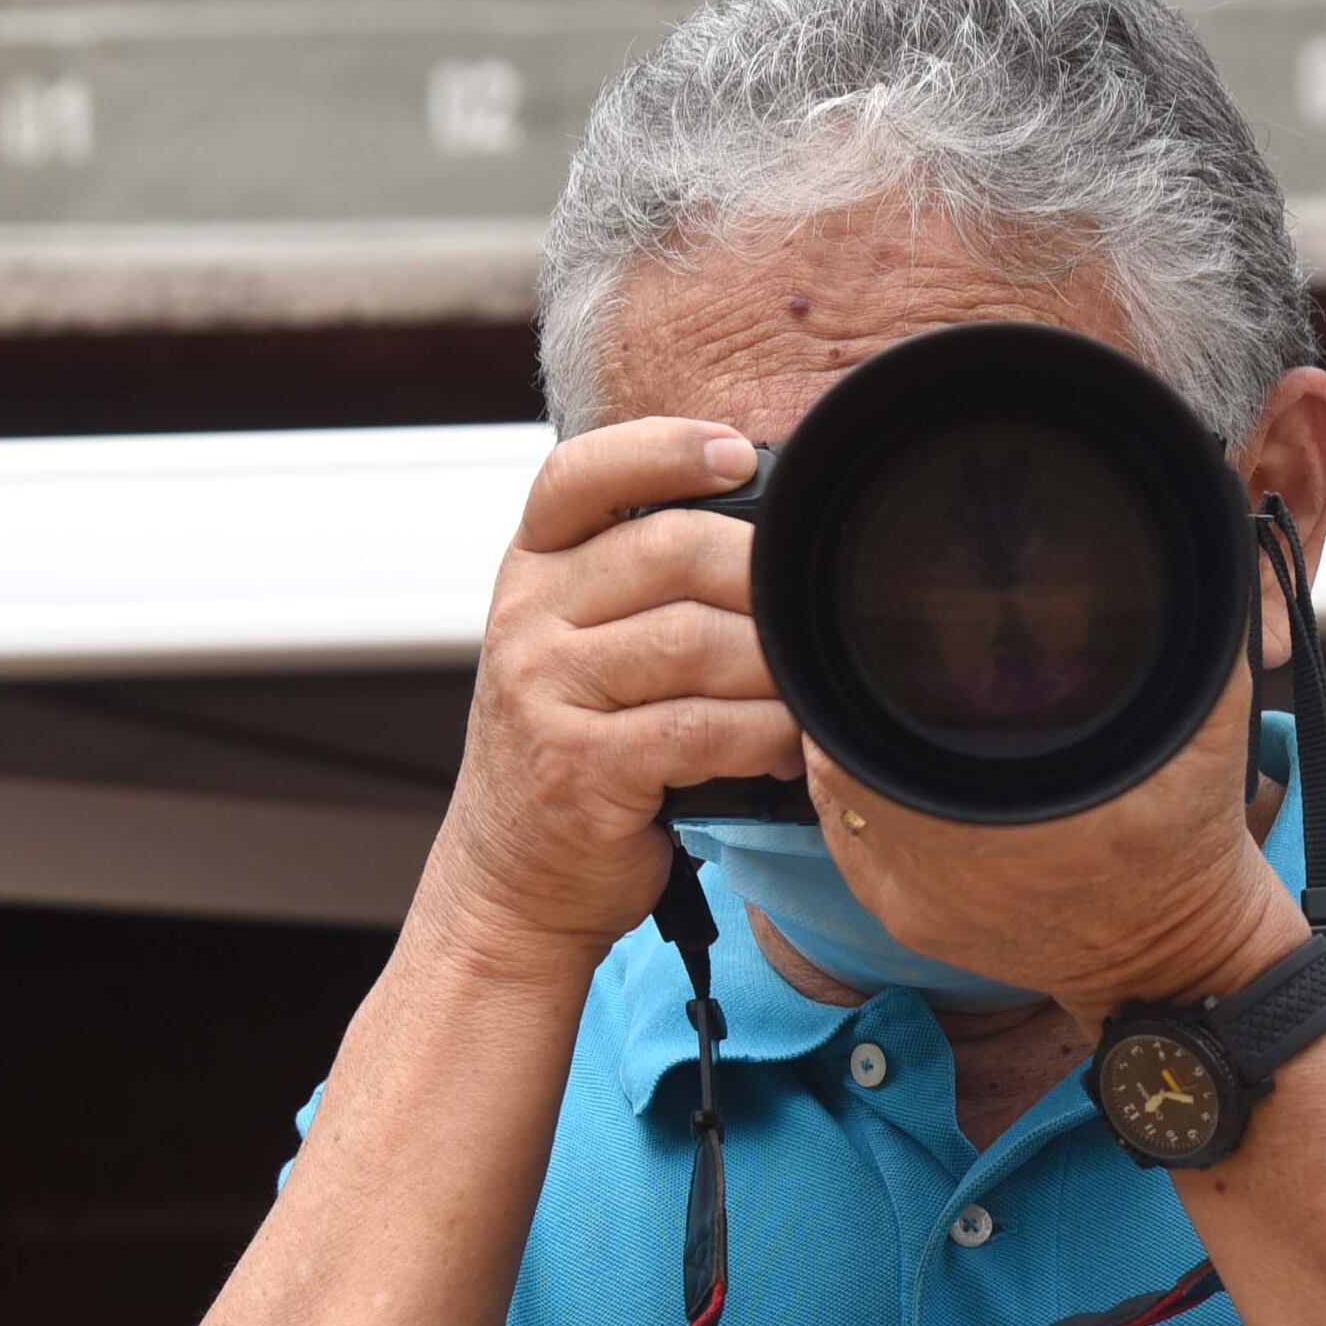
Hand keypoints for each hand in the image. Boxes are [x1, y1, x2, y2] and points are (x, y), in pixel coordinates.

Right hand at [415, 420, 801, 972]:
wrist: (514, 876)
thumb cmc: (577, 749)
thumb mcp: (579, 645)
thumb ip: (638, 583)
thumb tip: (771, 535)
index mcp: (531, 569)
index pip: (580, 475)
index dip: (663, 449)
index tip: (736, 455)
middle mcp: (526, 618)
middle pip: (669, 550)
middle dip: (762, 577)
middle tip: (811, 614)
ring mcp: (544, 692)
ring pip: (694, 642)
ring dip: (774, 667)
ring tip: (807, 691)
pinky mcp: (579, 767)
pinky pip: (699, 728)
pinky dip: (762, 735)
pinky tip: (784, 747)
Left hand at [812, 648, 1314, 1024]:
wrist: (1173, 955)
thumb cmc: (1190, 837)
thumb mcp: (1208, 720)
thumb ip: (1192, 628)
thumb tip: (1188, 539)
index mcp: (1016, 809)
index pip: (874, 723)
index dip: (860, 664)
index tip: (873, 619)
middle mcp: (947, 859)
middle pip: (839, 753)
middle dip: (847, 695)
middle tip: (869, 648)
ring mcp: (918, 898)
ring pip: (836, 796)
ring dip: (847, 744)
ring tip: (876, 699)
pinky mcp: (908, 920)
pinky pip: (848, 839)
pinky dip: (855, 794)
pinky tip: (882, 760)